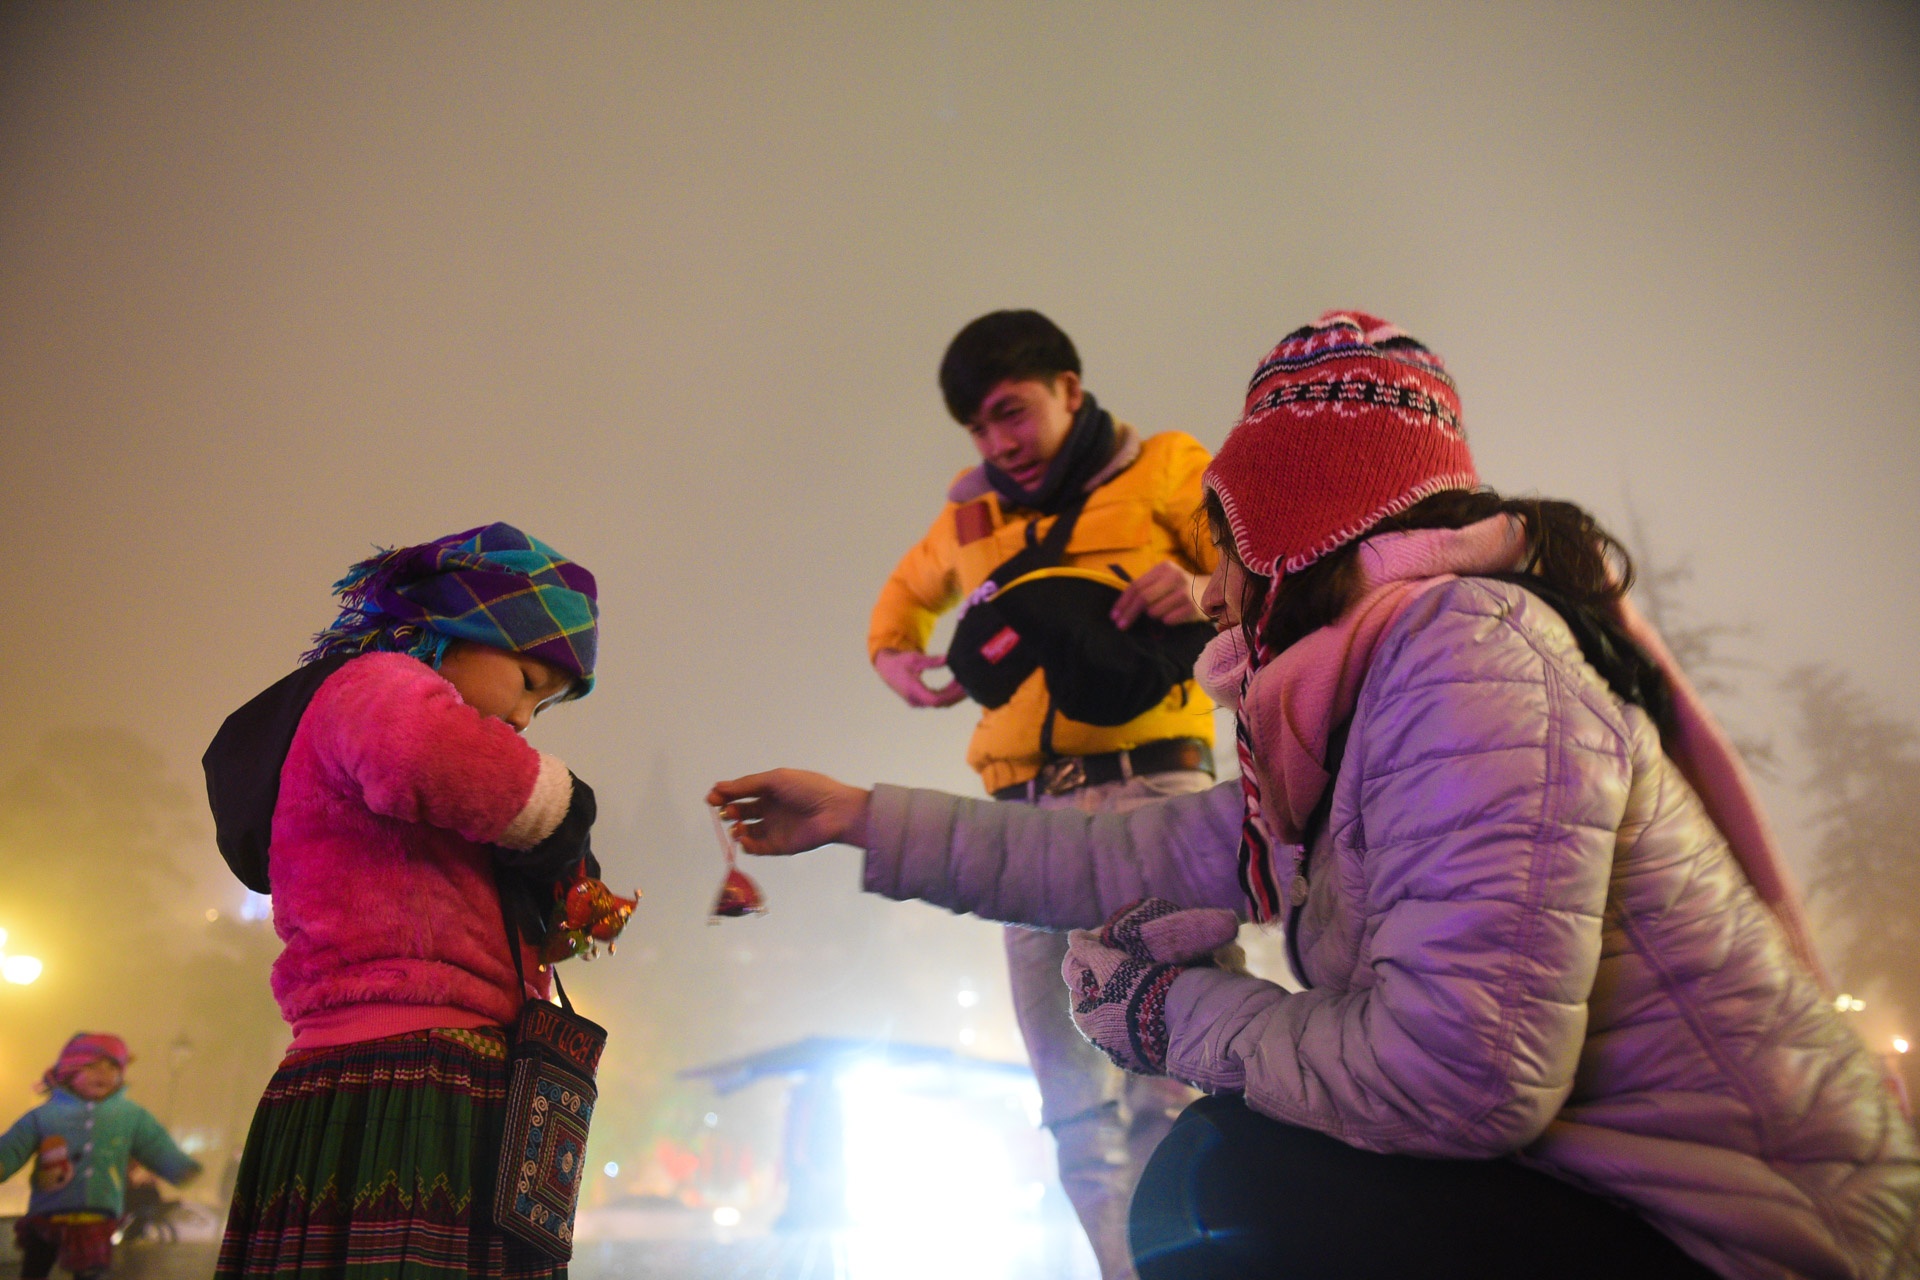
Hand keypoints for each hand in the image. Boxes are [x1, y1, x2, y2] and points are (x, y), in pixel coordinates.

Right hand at [707, 770, 871, 855]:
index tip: (712, 798)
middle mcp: (769, 808)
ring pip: (745, 830)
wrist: (834, 811)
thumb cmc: (808, 789)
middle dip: (728, 810)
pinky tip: (745, 838)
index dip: (724, 794)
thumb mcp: (775, 780)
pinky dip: (746, 844)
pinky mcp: (778, 846)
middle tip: (724, 810)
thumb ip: (746, 785)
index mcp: (770, 790)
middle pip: (740, 811)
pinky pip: (756, 847)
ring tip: (737, 824)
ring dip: (735, 828)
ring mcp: (773, 828)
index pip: (740, 792)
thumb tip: (718, 787)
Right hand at [874, 648, 967, 707]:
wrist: (886, 669)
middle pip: (941, 703)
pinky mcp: (919, 701)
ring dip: (954, 695)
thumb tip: (948, 659)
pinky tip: (957, 685)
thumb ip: (932, 661)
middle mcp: (914, 700)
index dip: (951, 694)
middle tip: (969, 683)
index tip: (962, 684)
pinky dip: (948, 695)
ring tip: (965, 683)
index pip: (935, 699)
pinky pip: (937, 701)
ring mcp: (917, 702)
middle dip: (956, 695)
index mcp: (912, 689)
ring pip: (940, 704)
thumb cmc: (900, 661)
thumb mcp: (914, 658)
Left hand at [1063, 898, 1239, 1074]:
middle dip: (1110, 987)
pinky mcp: (1153, 1061)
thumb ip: (1088, 950)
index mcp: (1087, 1023)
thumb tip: (1073, 935)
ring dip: (1131, 1004)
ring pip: (1125, 1022)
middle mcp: (1104, 1046)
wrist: (1182, 1022)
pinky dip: (1149, 1019)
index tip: (1104, 954)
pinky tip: (1159, 1003)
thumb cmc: (1136, 992)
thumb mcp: (1110, 964)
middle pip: (1102, 1007)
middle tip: (1127, 966)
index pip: (1079, 990)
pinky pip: (1146, 1034)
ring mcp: (1129, 1057)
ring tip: (1146, 982)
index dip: (1089, 969)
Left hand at [1110, 561, 1205, 629]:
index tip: (1114, 616)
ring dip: (1153, 616)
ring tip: (1163, 612)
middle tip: (1120, 626)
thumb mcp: (1165, 580)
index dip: (1123, 602)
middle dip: (1129, 614)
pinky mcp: (1192, 608)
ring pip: (1154, 611)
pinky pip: (1168, 620)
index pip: (1136, 586)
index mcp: (1164, 568)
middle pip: (1143, 598)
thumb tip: (1120, 609)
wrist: (1212, 592)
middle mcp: (1175, 577)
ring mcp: (1185, 592)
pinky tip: (1174, 615)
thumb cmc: (1181, 588)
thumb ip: (1146, 588)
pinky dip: (1166, 621)